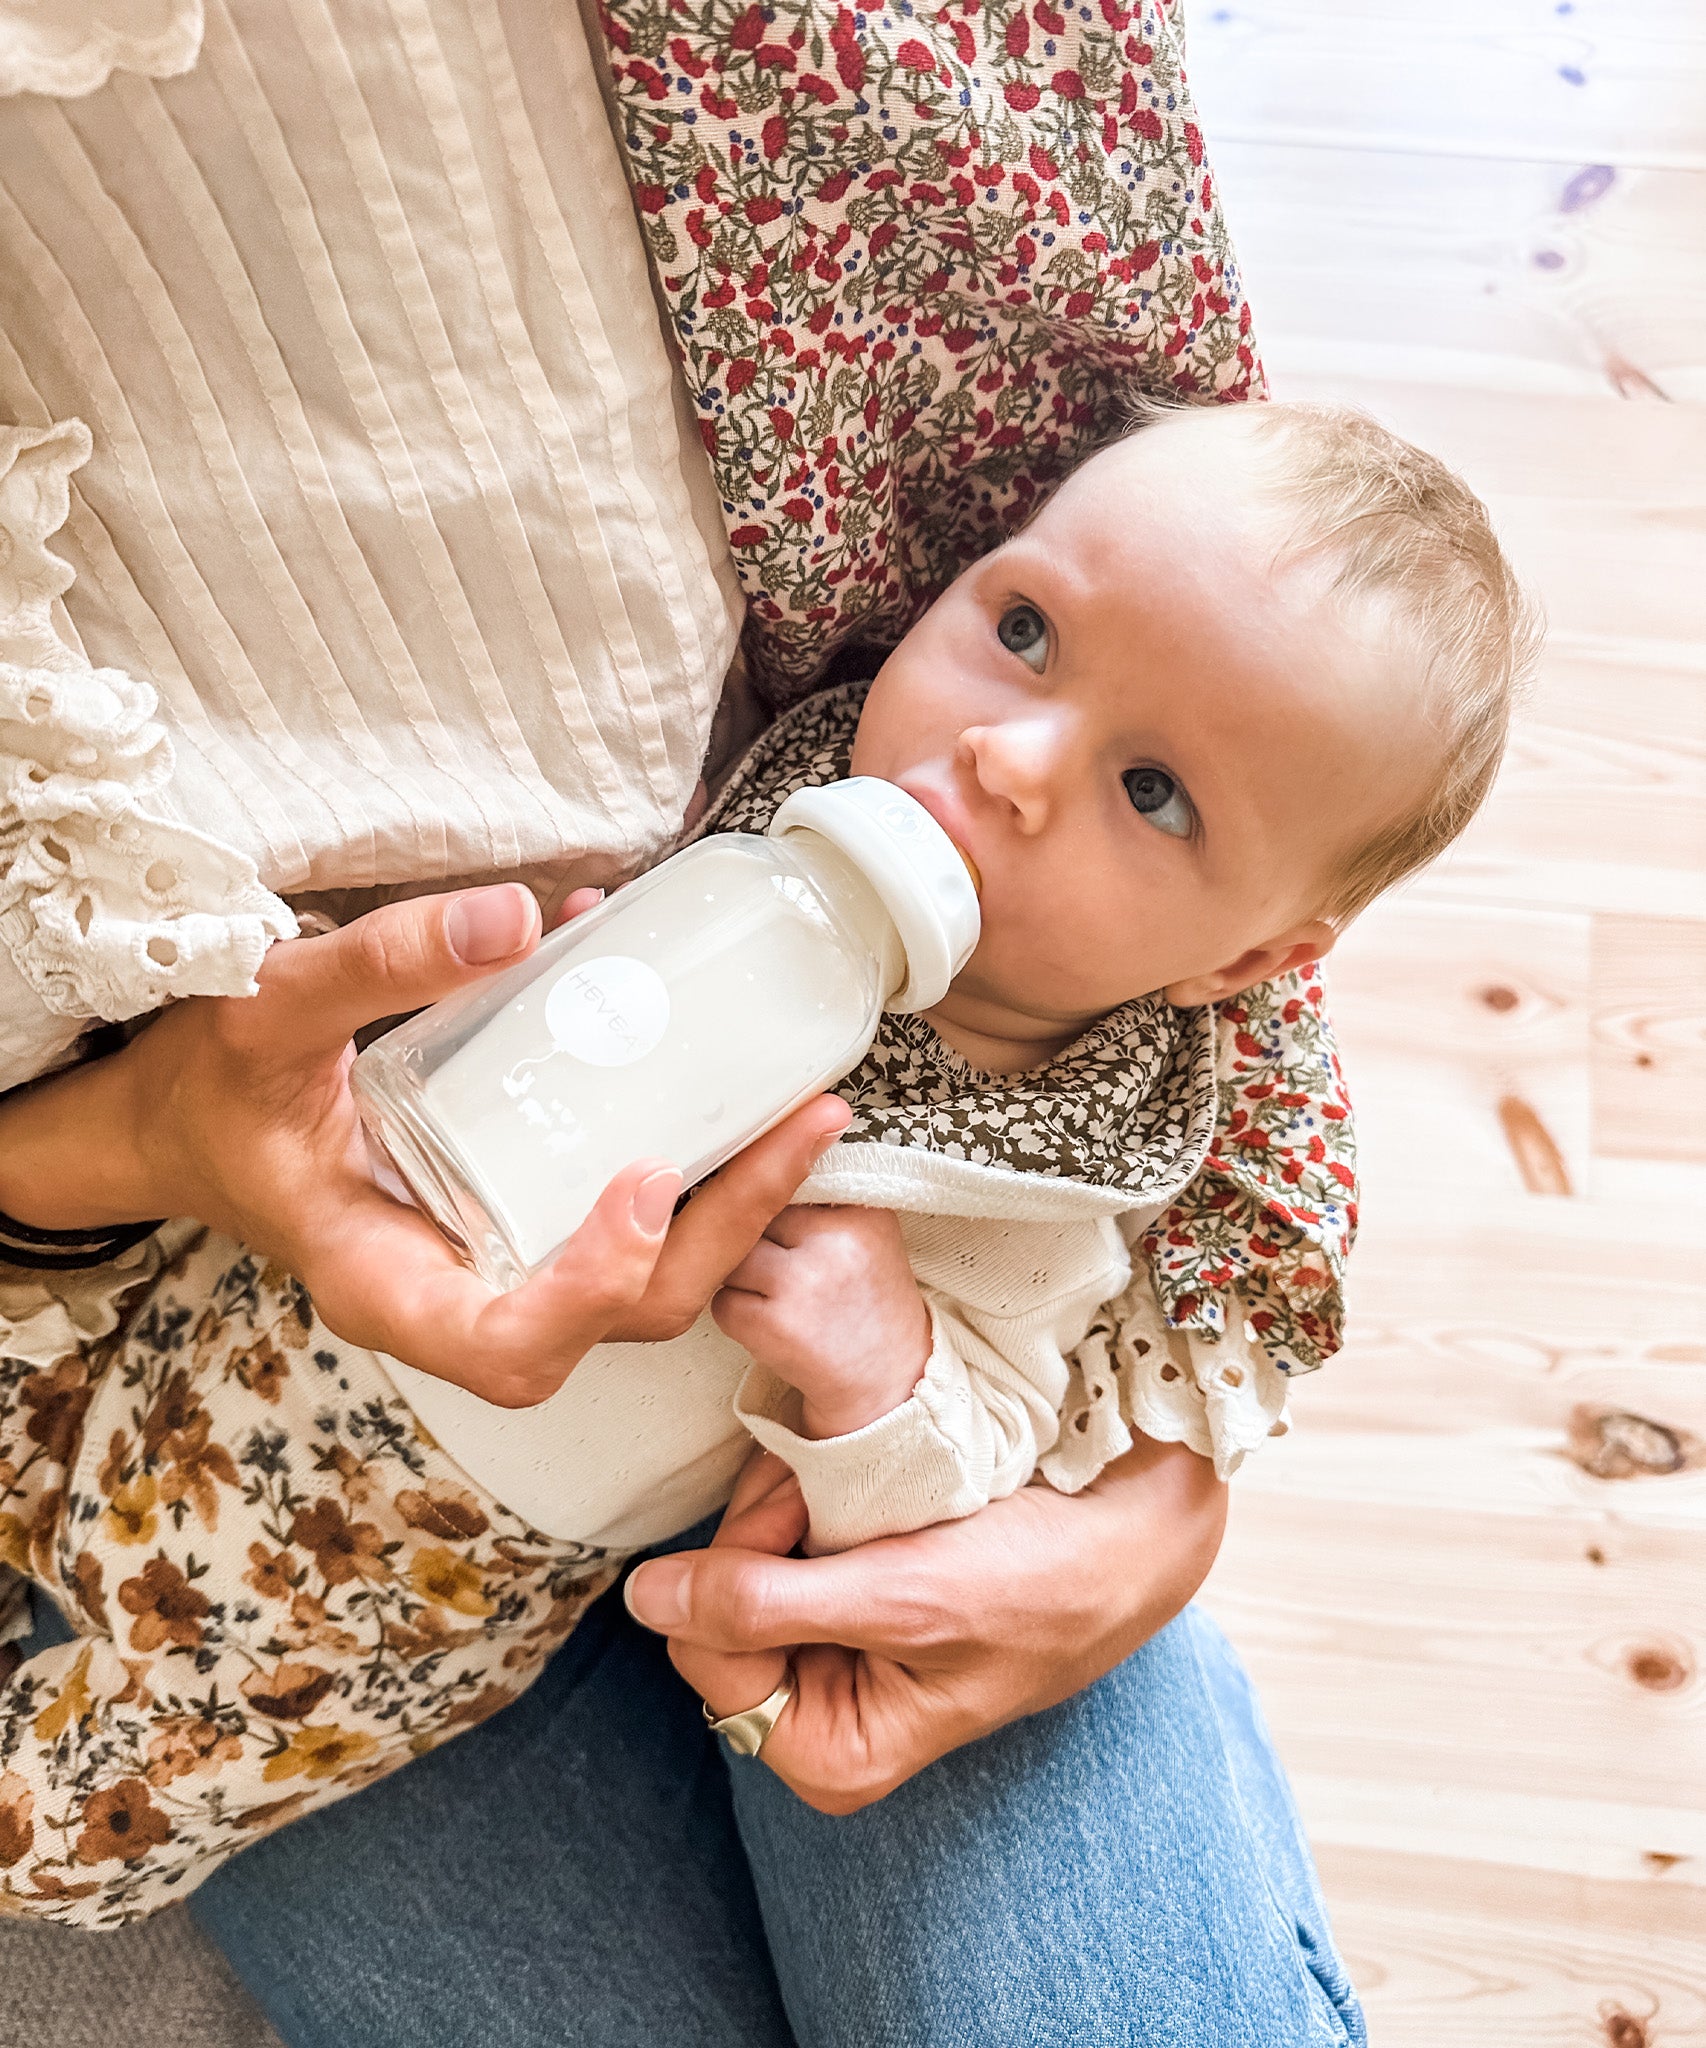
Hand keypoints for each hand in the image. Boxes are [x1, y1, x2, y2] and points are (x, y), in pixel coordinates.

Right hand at [0, 885, 850, 1404]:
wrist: (186, 1124)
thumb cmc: (213, 1090)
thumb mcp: (267, 1012)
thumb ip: (377, 962)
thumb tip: (518, 916)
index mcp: (382, 1280)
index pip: (510, 1345)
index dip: (594, 1287)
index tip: (646, 1183)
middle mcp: (456, 1295)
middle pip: (617, 1317)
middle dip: (725, 1232)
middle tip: (800, 1124)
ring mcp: (497, 1268)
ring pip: (643, 1283)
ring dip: (734, 1206)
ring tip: (805, 1110)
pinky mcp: (522, 1225)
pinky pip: (626, 1223)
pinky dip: (693, 1165)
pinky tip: (726, 1080)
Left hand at [626, 1433, 1227, 1812]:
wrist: (1130, 1531)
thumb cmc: (1042, 1585)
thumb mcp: (904, 1600)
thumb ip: (765, 1607)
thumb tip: (645, 1601)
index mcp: (831, 1753)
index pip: (707, 1654)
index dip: (738, 1568)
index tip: (805, 1506)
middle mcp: (822, 1713)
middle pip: (716, 1607)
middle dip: (765, 1527)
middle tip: (830, 1474)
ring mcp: (835, 1651)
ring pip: (745, 1562)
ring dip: (787, 1498)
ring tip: (857, 1471)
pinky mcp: (853, 1597)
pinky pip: (786, 1541)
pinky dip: (810, 1493)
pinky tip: (859, 1476)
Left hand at [712, 1204, 929, 1436]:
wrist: (888, 1386)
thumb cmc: (869, 1305)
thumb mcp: (869, 1236)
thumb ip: (821, 1201)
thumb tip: (753, 1171)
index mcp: (862, 1212)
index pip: (785, 1184)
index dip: (777, 1210)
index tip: (790, 1235)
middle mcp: (835, 1242)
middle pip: (754, 1216)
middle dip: (756, 1241)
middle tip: (784, 1271)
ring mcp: (803, 1283)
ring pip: (731, 1256)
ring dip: (740, 1278)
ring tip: (777, 1298)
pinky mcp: (774, 1326)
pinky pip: (723, 1302)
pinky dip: (737, 1316)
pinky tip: (772, 1328)